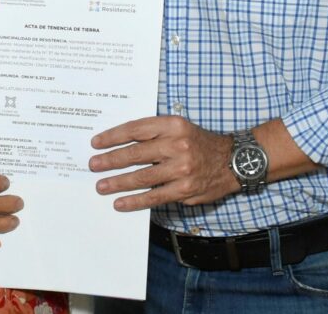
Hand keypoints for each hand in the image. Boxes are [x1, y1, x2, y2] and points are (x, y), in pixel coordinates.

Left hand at [88, 116, 238, 210]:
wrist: (233, 160)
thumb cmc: (199, 142)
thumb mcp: (180, 127)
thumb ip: (155, 132)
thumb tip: (121, 143)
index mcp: (173, 125)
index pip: (136, 129)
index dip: (113, 136)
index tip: (97, 143)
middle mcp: (177, 144)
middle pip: (135, 153)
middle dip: (110, 160)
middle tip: (93, 165)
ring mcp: (181, 169)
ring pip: (142, 177)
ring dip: (118, 182)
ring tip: (101, 186)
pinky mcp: (184, 189)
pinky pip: (154, 197)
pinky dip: (135, 201)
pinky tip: (120, 202)